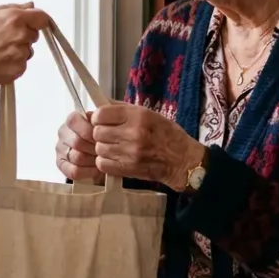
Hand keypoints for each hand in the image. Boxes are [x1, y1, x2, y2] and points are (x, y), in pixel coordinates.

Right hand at [0, 3, 51, 88]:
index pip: (42, 17)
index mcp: (14, 18)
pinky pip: (22, 64)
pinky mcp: (19, 69)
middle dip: (23, 35)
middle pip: (34, 34)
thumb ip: (12, 8)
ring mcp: (21, 54)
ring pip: (28, 51)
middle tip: (2, 39)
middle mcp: (20, 35)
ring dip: (17, 51)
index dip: (37, 20)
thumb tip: (29, 5)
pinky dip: (13, 64)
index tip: (33, 23)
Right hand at [55, 111, 104, 183]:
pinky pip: (73, 171)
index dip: (89, 130)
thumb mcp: (105, 124)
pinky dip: (87, 172)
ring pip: (77, 157)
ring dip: (93, 161)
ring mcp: (60, 149)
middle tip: (106, 151)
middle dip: (95, 148)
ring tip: (103, 161)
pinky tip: (96, 170)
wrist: (100, 153)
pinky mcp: (61, 164)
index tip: (102, 136)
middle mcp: (63, 133)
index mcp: (72, 120)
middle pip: (77, 141)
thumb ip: (105, 120)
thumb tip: (108, 120)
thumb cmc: (102, 137)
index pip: (74, 121)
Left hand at [90, 103, 206, 189]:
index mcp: (138, 116)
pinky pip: (103, 164)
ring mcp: (130, 152)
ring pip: (99, 148)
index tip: (102, 120)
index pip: (101, 114)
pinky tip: (114, 158)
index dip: (98, 117)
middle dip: (100, 133)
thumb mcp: (148, 113)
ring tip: (114, 147)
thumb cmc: (166, 134)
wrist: (182, 160)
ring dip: (103, 148)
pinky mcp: (129, 169)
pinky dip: (105, 161)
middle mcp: (133, 133)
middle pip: (97, 132)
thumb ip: (122, 109)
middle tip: (109, 135)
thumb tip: (96, 108)